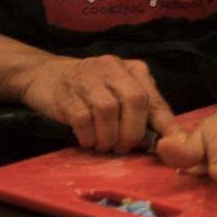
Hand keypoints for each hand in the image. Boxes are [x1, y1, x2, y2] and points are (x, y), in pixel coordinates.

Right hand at [20, 54, 180, 154]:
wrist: (44, 75)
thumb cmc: (92, 90)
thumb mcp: (120, 93)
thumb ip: (143, 111)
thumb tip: (170, 139)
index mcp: (133, 69)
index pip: (153, 99)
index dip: (165, 124)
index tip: (171, 144)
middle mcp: (113, 68)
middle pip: (134, 100)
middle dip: (132, 132)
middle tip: (123, 147)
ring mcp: (88, 79)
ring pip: (108, 111)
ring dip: (108, 137)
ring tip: (104, 145)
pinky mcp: (65, 93)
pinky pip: (82, 119)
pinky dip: (88, 137)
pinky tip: (88, 140)